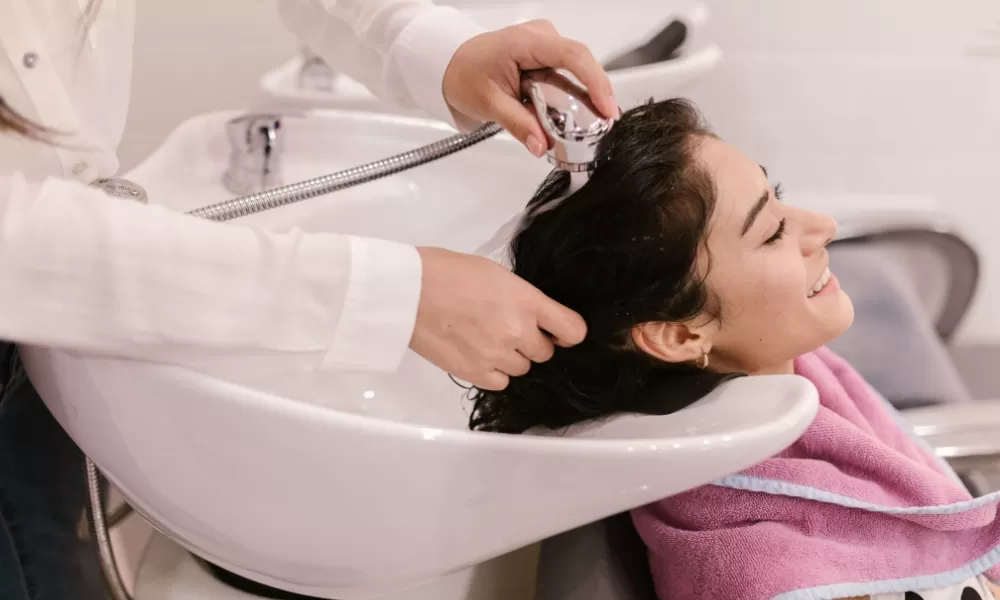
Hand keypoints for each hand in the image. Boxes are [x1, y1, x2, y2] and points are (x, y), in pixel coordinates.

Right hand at [410, 247, 586, 389]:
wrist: (409, 291)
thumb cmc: (448, 272)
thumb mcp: (497, 274)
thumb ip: (521, 298)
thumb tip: (532, 316)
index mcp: (527, 301)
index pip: (572, 329)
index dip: (568, 333)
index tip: (559, 332)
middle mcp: (518, 332)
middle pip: (545, 353)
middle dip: (532, 342)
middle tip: (508, 328)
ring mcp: (497, 356)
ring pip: (522, 369)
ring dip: (512, 357)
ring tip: (487, 339)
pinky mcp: (475, 372)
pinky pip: (500, 382)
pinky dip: (494, 372)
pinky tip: (479, 354)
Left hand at [442, 20, 618, 156]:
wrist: (450, 65)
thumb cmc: (464, 74)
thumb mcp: (489, 104)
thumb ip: (519, 125)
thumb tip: (542, 145)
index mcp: (526, 41)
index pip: (572, 56)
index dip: (595, 81)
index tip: (607, 108)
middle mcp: (541, 37)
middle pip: (581, 63)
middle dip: (596, 94)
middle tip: (607, 124)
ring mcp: (545, 45)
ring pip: (576, 71)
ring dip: (585, 98)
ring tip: (596, 124)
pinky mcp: (545, 57)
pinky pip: (567, 75)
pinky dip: (573, 95)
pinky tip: (579, 115)